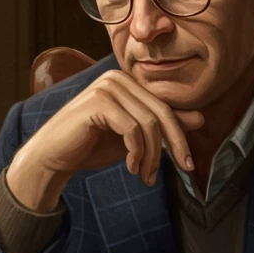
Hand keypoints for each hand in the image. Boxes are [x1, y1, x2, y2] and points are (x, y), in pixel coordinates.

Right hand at [7, 70, 203, 211]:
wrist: (53, 157)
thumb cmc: (91, 146)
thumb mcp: (134, 138)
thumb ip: (161, 125)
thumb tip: (200, 118)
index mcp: (127, 81)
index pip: (165, 107)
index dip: (180, 136)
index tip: (188, 164)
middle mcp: (118, 77)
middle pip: (162, 113)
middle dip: (175, 145)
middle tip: (184, 170)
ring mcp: (107, 87)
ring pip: (149, 123)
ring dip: (152, 155)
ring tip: (144, 175)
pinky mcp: (98, 102)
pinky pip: (132, 129)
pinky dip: (137, 153)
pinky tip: (131, 168)